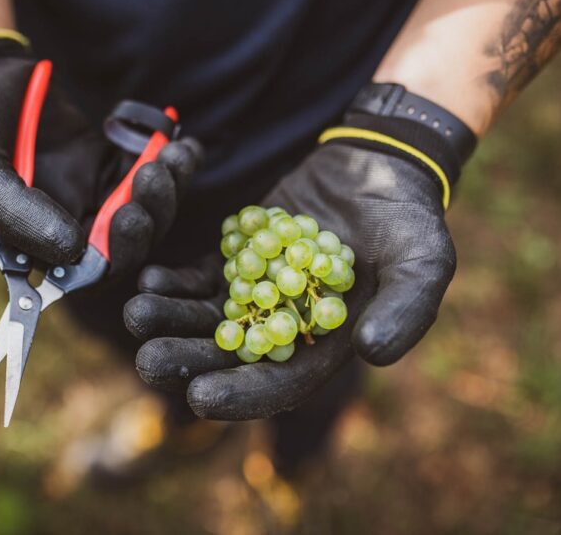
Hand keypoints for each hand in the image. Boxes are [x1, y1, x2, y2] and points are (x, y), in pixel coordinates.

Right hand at [0, 48, 198, 282]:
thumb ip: (18, 214)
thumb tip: (74, 251)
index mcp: (29, 241)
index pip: (84, 272)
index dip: (117, 256)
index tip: (129, 218)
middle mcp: (62, 224)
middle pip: (123, 244)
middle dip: (149, 217)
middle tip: (154, 177)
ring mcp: (86, 190)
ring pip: (141, 210)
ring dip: (166, 190)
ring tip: (173, 156)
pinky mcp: (104, 158)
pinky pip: (145, 172)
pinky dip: (171, 164)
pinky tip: (184, 145)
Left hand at [126, 140, 455, 419]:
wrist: (383, 162)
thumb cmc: (410, 219)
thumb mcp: (424, 262)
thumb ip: (407, 309)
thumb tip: (374, 353)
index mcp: (328, 348)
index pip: (280, 385)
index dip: (241, 395)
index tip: (200, 398)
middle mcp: (288, 329)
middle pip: (229, 358)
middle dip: (187, 363)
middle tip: (146, 361)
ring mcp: (261, 292)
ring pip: (207, 317)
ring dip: (171, 321)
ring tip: (136, 315)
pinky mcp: (243, 256)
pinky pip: (204, 276)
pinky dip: (177, 281)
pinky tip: (149, 278)